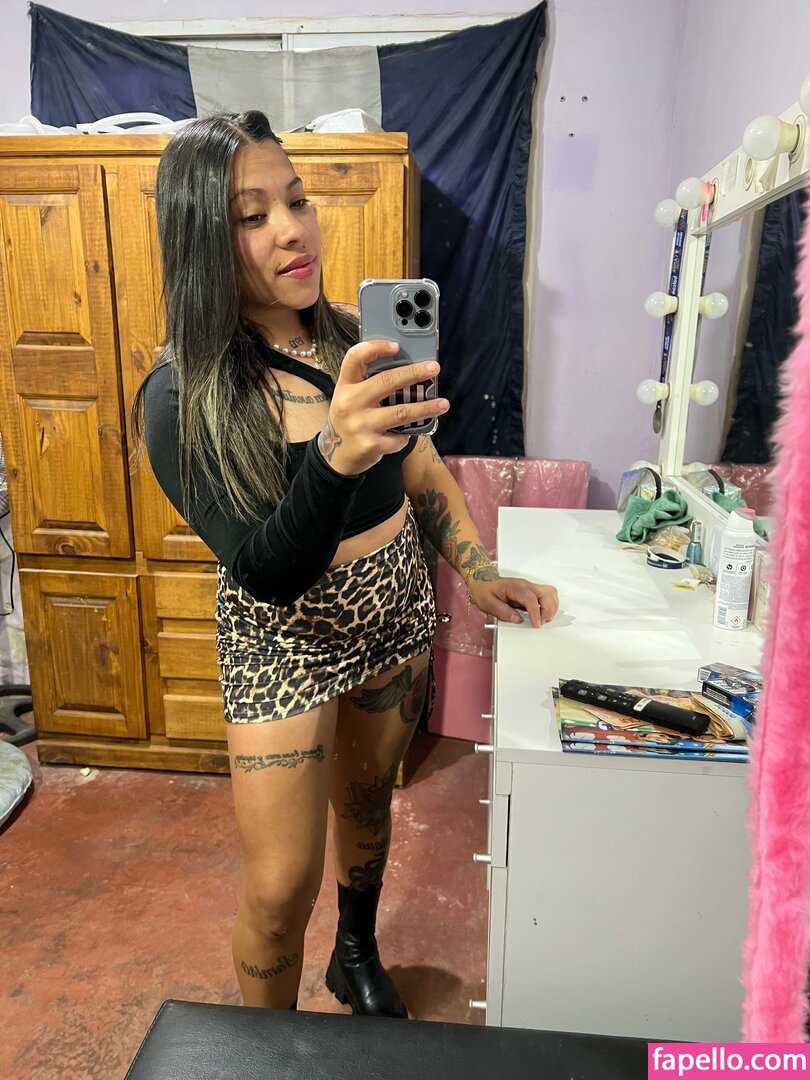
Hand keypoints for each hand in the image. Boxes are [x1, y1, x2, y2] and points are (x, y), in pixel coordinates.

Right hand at [318, 340, 448, 475]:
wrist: (336, 454)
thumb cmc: (349, 419)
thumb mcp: (350, 397)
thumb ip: (368, 383)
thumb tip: (407, 370)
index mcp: (345, 386)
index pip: (355, 358)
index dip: (375, 348)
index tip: (396, 346)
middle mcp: (350, 403)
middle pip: (386, 381)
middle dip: (414, 373)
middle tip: (434, 368)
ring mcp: (360, 425)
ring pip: (401, 412)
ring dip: (426, 408)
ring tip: (442, 404)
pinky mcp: (371, 445)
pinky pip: (399, 437)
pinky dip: (406, 436)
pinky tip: (408, 434)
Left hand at [469, 577, 558, 628]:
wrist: (482, 581)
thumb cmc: (484, 590)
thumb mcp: (487, 603)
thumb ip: (502, 612)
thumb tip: (517, 619)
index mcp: (514, 587)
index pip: (530, 598)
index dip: (536, 612)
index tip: (536, 624)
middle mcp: (525, 585)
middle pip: (546, 593)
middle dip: (548, 610)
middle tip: (540, 622)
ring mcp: (530, 587)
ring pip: (550, 592)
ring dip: (551, 607)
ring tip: (543, 619)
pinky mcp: (531, 591)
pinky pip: (547, 594)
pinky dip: (550, 604)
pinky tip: (543, 613)